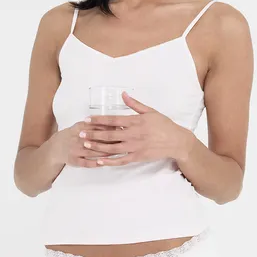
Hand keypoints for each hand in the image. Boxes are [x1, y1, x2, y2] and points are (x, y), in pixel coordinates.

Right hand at [50, 122, 119, 167]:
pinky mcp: (74, 161)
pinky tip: (105, 162)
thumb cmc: (74, 135)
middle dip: (111, 141)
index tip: (121, 131)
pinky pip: (87, 163)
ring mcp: (75, 150)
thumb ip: (96, 124)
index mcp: (79, 128)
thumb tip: (114, 124)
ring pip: (94, 152)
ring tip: (117, 152)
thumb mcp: (82, 126)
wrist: (56, 147)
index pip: (98, 128)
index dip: (110, 130)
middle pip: (97, 140)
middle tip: (122, 142)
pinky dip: (97, 163)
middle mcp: (77, 139)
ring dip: (106, 152)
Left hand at [78, 91, 193, 166]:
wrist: (176, 141)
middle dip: (93, 133)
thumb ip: (135, 104)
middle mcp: (133, 134)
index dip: (98, 120)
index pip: (113, 120)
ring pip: (112, 148)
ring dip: (97, 146)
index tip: (87, 120)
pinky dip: (109, 161)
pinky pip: (121, 160)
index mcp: (136, 121)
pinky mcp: (138, 157)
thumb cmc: (164, 125)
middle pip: (109, 134)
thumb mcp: (150, 111)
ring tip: (86, 144)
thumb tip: (123, 94)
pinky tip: (99, 161)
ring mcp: (135, 147)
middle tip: (80, 133)